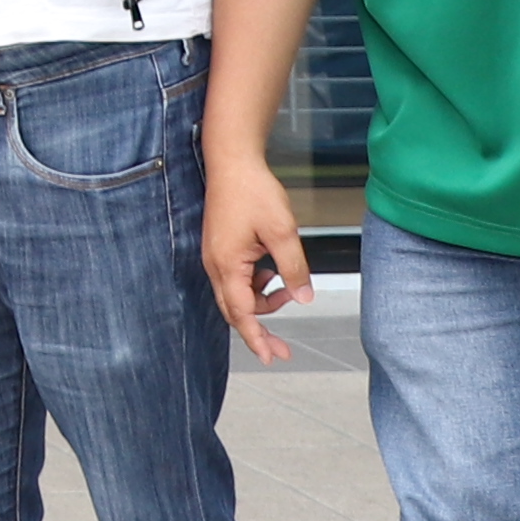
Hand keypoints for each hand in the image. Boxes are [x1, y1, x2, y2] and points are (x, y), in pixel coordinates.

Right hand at [198, 151, 314, 364]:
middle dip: (260, 329)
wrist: (232, 162)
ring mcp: (216, 257)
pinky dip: (257, 285)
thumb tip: (303, 297)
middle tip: (284, 348)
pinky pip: (237, 279)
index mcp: (228, 264)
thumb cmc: (252, 191)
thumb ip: (294, 268)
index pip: (241, 313)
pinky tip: (272, 272)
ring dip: (262, 301)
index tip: (270, 358)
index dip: (256, 338)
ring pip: (237, 295)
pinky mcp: (221, 248)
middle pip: (235, 310)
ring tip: (287, 287)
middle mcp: (216, 265)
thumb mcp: (282, 232)